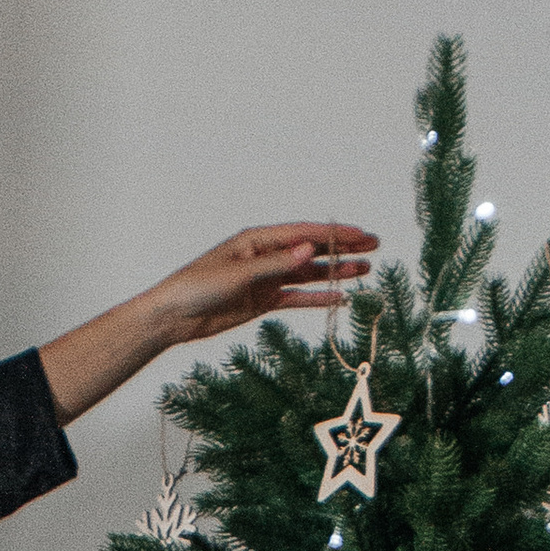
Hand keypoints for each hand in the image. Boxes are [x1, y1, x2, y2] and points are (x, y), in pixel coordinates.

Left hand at [37, 223, 378, 422]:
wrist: (174, 317)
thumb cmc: (197, 287)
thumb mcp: (238, 275)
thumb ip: (276, 265)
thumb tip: (309, 250)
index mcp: (257, 240)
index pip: (302, 233)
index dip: (333, 233)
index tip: (361, 234)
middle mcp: (265, 256)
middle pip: (310, 249)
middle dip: (342, 247)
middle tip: (374, 246)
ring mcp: (266, 279)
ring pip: (308, 274)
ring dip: (335, 272)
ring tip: (365, 270)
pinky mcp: (262, 301)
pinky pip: (296, 298)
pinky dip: (317, 298)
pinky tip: (340, 297)